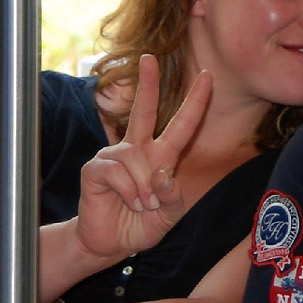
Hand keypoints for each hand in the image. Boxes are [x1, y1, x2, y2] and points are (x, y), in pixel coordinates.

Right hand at [76, 55, 210, 260]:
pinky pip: (118, 172)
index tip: (207, 77)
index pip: (180, 125)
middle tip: (150, 57)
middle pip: (143, 110)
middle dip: (147, 83)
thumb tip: (162, 175)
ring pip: (135, 158)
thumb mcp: (170, 215)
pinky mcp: (94, 169)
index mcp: (160, 157)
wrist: (110, 245)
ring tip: (142, 204)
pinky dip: (129, 191)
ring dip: (144, 188)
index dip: (195, 102)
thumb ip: (174, 198)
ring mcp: (113, 157)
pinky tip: (127, 202)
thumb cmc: (141, 225)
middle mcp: (137, 150)